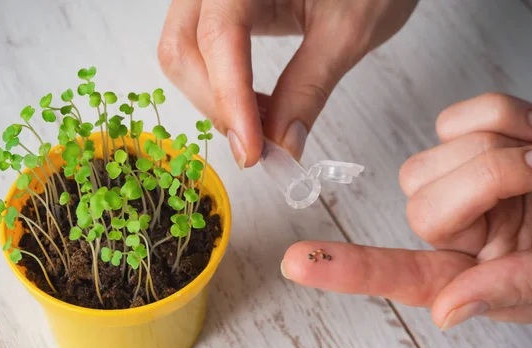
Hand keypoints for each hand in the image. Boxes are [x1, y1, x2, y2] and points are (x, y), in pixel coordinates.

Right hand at [158, 0, 417, 167]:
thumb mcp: (349, 31)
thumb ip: (310, 87)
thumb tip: (282, 143)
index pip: (218, 35)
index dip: (230, 99)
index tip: (252, 151)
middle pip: (182, 47)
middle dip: (215, 104)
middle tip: (255, 145)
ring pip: (183, 52)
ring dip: (215, 100)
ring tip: (261, 126)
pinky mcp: (222, 9)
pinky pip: (199, 52)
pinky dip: (220, 88)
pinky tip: (254, 105)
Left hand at [281, 93, 531, 328]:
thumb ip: (507, 291)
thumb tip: (444, 310)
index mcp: (470, 271)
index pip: (399, 274)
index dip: (348, 271)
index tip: (297, 264)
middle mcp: (457, 228)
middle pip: (421, 200)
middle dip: (489, 181)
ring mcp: (461, 180)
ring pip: (433, 155)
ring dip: (500, 150)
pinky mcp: (474, 138)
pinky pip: (456, 117)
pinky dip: (498, 116)